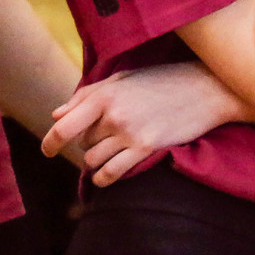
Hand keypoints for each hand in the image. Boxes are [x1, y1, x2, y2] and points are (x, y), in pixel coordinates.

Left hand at [43, 63, 245, 184]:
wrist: (206, 88)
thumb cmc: (163, 79)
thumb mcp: (124, 78)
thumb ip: (88, 95)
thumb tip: (56, 115)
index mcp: (104, 93)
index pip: (64, 127)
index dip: (50, 143)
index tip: (48, 151)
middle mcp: (113, 114)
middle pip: (82, 143)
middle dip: (90, 141)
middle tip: (110, 134)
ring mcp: (130, 133)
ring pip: (93, 160)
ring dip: (98, 159)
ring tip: (114, 150)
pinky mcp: (146, 149)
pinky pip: (110, 173)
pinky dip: (104, 177)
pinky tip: (109, 172)